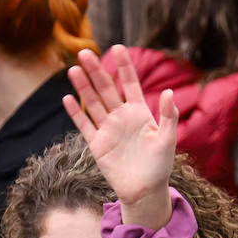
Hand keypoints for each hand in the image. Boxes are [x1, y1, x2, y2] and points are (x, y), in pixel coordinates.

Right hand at [63, 45, 177, 216]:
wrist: (145, 190)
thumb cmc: (160, 165)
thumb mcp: (167, 139)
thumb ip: (169, 116)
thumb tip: (169, 91)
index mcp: (140, 112)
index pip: (130, 83)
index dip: (124, 66)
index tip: (117, 47)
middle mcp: (122, 117)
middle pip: (106, 89)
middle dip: (96, 71)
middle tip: (85, 52)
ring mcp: (108, 129)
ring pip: (93, 103)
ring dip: (83, 87)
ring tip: (74, 69)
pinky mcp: (98, 143)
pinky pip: (85, 125)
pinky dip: (76, 112)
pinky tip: (67, 98)